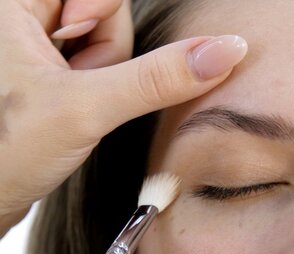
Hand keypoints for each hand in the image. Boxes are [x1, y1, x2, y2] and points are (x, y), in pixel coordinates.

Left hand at [0, 0, 247, 233]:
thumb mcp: (86, 109)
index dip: (102, 15)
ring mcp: (43, 48)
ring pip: (109, 44)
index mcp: (15, 5)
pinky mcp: (56, 73)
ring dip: (103, 81)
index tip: (77, 48)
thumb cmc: (2, 153)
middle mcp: (28, 20)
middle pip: (107, 14)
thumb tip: (225, 51)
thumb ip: (158, 78)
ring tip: (70, 108)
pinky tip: (73, 114)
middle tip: (73, 89)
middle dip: (103, 57)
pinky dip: (101, 93)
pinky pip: (104, 70)